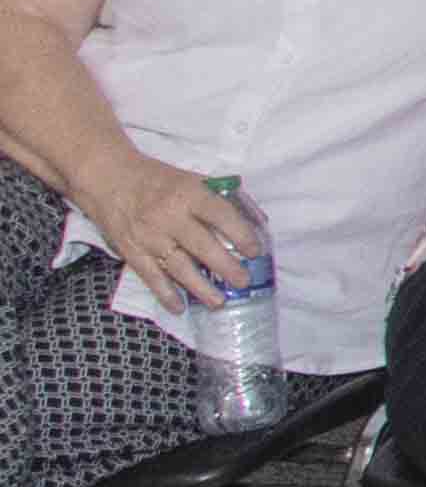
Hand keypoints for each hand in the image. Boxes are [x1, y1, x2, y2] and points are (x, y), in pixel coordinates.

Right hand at [94, 162, 260, 312]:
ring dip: (200, 288)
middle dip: (226, 267)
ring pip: (178, 267)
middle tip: (243, 282)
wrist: (106, 179)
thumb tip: (257, 221)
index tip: (256, 251)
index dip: (241, 234)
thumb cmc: (159, 180)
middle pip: (202, 246)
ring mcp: (149, 236)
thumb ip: (224, 199)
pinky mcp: (131, 250)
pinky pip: (151, 277)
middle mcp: (169, 216)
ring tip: (219, 302)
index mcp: (189, 194)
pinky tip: (180, 307)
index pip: (221, 215)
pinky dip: (165, 294)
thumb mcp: (193, 180)